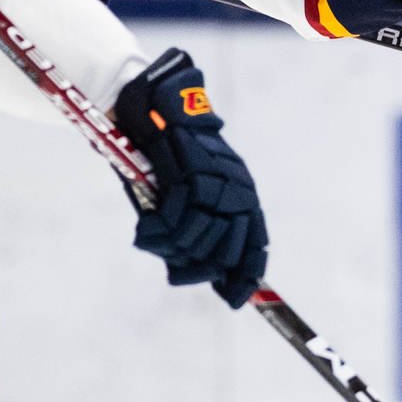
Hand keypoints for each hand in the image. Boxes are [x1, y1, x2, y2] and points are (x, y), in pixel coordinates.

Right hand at [115, 49, 267, 306]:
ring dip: (174, 247)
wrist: (148, 102)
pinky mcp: (190, 172)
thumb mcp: (187, 189)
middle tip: (176, 267)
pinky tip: (146, 226)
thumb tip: (206, 268)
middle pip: (228, 249)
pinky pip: (177, 220)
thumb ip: (197, 223)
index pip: (255, 242)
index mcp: (242, 190)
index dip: (245, 275)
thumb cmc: (164, 149)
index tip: (234, 299)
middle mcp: (236, 185)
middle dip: (202, 266)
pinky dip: (159, 231)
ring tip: (154, 235)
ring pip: (200, 238)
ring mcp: (216, 179)